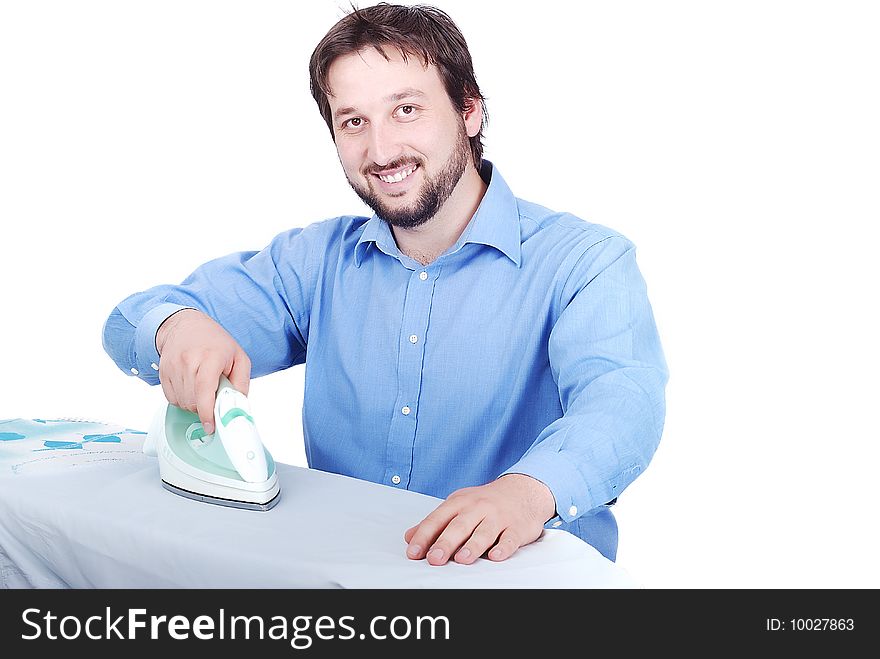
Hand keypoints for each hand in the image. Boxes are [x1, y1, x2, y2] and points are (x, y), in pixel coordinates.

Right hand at [155, 309, 250, 433]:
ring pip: (182, 402)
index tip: (211, 426)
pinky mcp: (163, 372)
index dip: (207, 412)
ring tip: (203, 389)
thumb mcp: (239, 358)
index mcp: (211, 356)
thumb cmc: (215, 341)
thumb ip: (241, 383)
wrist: (186, 325)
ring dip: (194, 404)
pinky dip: (182, 399)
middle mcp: (189, 361)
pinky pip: (171, 398)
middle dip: (204, 408)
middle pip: (192, 401)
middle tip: (213, 398)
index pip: (204, 390)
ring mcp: (173, 366)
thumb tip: (238, 406)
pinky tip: (191, 387)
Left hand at [403, 474, 555, 565]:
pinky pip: (510, 538)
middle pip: (459, 526)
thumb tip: (410, 537)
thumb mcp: (458, 505)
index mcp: (460, 503)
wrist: (522, 489)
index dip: (424, 536)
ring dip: (473, 545)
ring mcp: (498, 517)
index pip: (437, 519)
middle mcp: (478, 508)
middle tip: (434, 558)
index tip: (413, 552)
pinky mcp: (517, 528)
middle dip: (446, 542)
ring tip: (462, 559)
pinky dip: (504, 547)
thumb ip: (435, 523)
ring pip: (484, 532)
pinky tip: (496, 556)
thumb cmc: (485, 501)